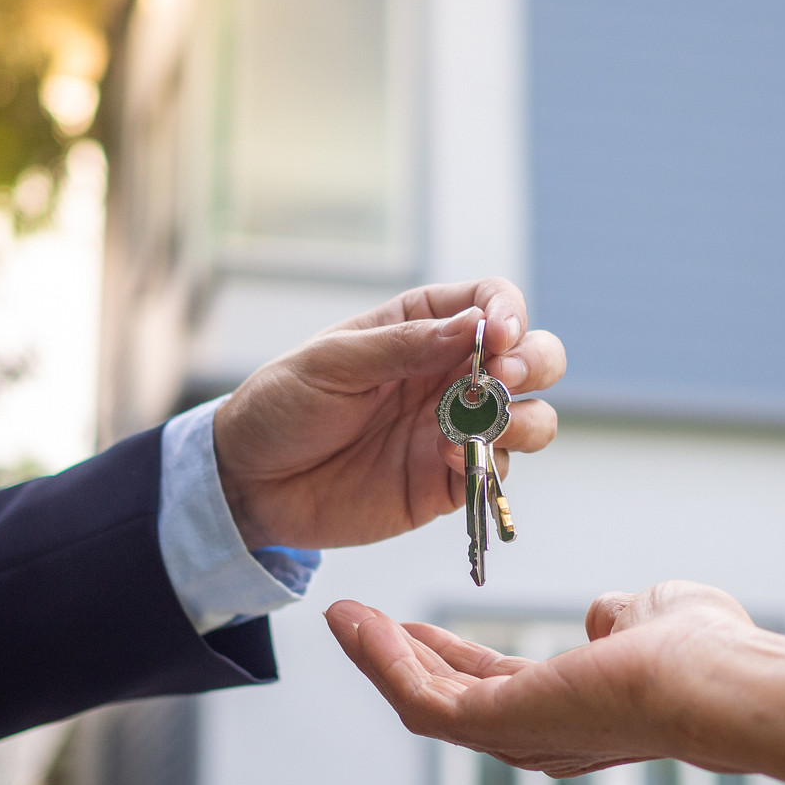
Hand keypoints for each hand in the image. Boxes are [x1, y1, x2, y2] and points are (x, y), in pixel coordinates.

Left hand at [213, 278, 564, 550]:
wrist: (249, 482)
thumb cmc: (281, 406)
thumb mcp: (331, 362)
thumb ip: (403, 345)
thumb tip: (474, 326)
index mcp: (423, 327)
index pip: (492, 301)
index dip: (509, 312)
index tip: (499, 335)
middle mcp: (450, 375)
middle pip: (533, 357)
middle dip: (535, 363)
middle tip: (505, 377)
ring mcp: (455, 429)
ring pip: (533, 418)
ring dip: (527, 418)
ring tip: (488, 423)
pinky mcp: (447, 482)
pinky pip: (496, 471)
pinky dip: (489, 463)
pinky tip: (450, 459)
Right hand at [326, 581, 779, 776]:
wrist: (719, 683)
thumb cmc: (708, 654)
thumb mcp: (649, 614)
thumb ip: (617, 617)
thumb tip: (601, 613)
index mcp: (572, 712)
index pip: (494, 687)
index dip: (449, 655)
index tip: (414, 625)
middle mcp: (538, 737)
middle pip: (447, 699)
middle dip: (399, 658)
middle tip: (357, 620)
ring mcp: (516, 737)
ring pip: (424, 702)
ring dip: (379, 656)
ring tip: (344, 615)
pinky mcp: (495, 726)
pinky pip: (419, 697)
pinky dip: (382, 659)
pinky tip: (359, 623)